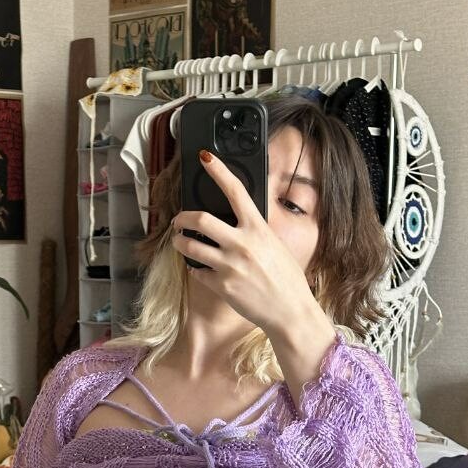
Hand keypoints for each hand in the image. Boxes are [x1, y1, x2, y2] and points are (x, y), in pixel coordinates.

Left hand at [170, 149, 315, 334]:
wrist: (290, 310)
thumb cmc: (286, 278)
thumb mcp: (275, 245)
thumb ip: (255, 232)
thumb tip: (239, 222)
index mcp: (258, 228)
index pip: (236, 191)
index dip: (218, 171)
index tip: (205, 157)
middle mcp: (242, 243)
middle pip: (200, 219)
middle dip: (182, 218)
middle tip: (177, 221)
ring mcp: (230, 265)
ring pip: (190, 246)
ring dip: (179, 242)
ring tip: (180, 242)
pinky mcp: (221, 286)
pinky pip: (197, 272)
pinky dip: (195, 270)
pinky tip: (199, 270)